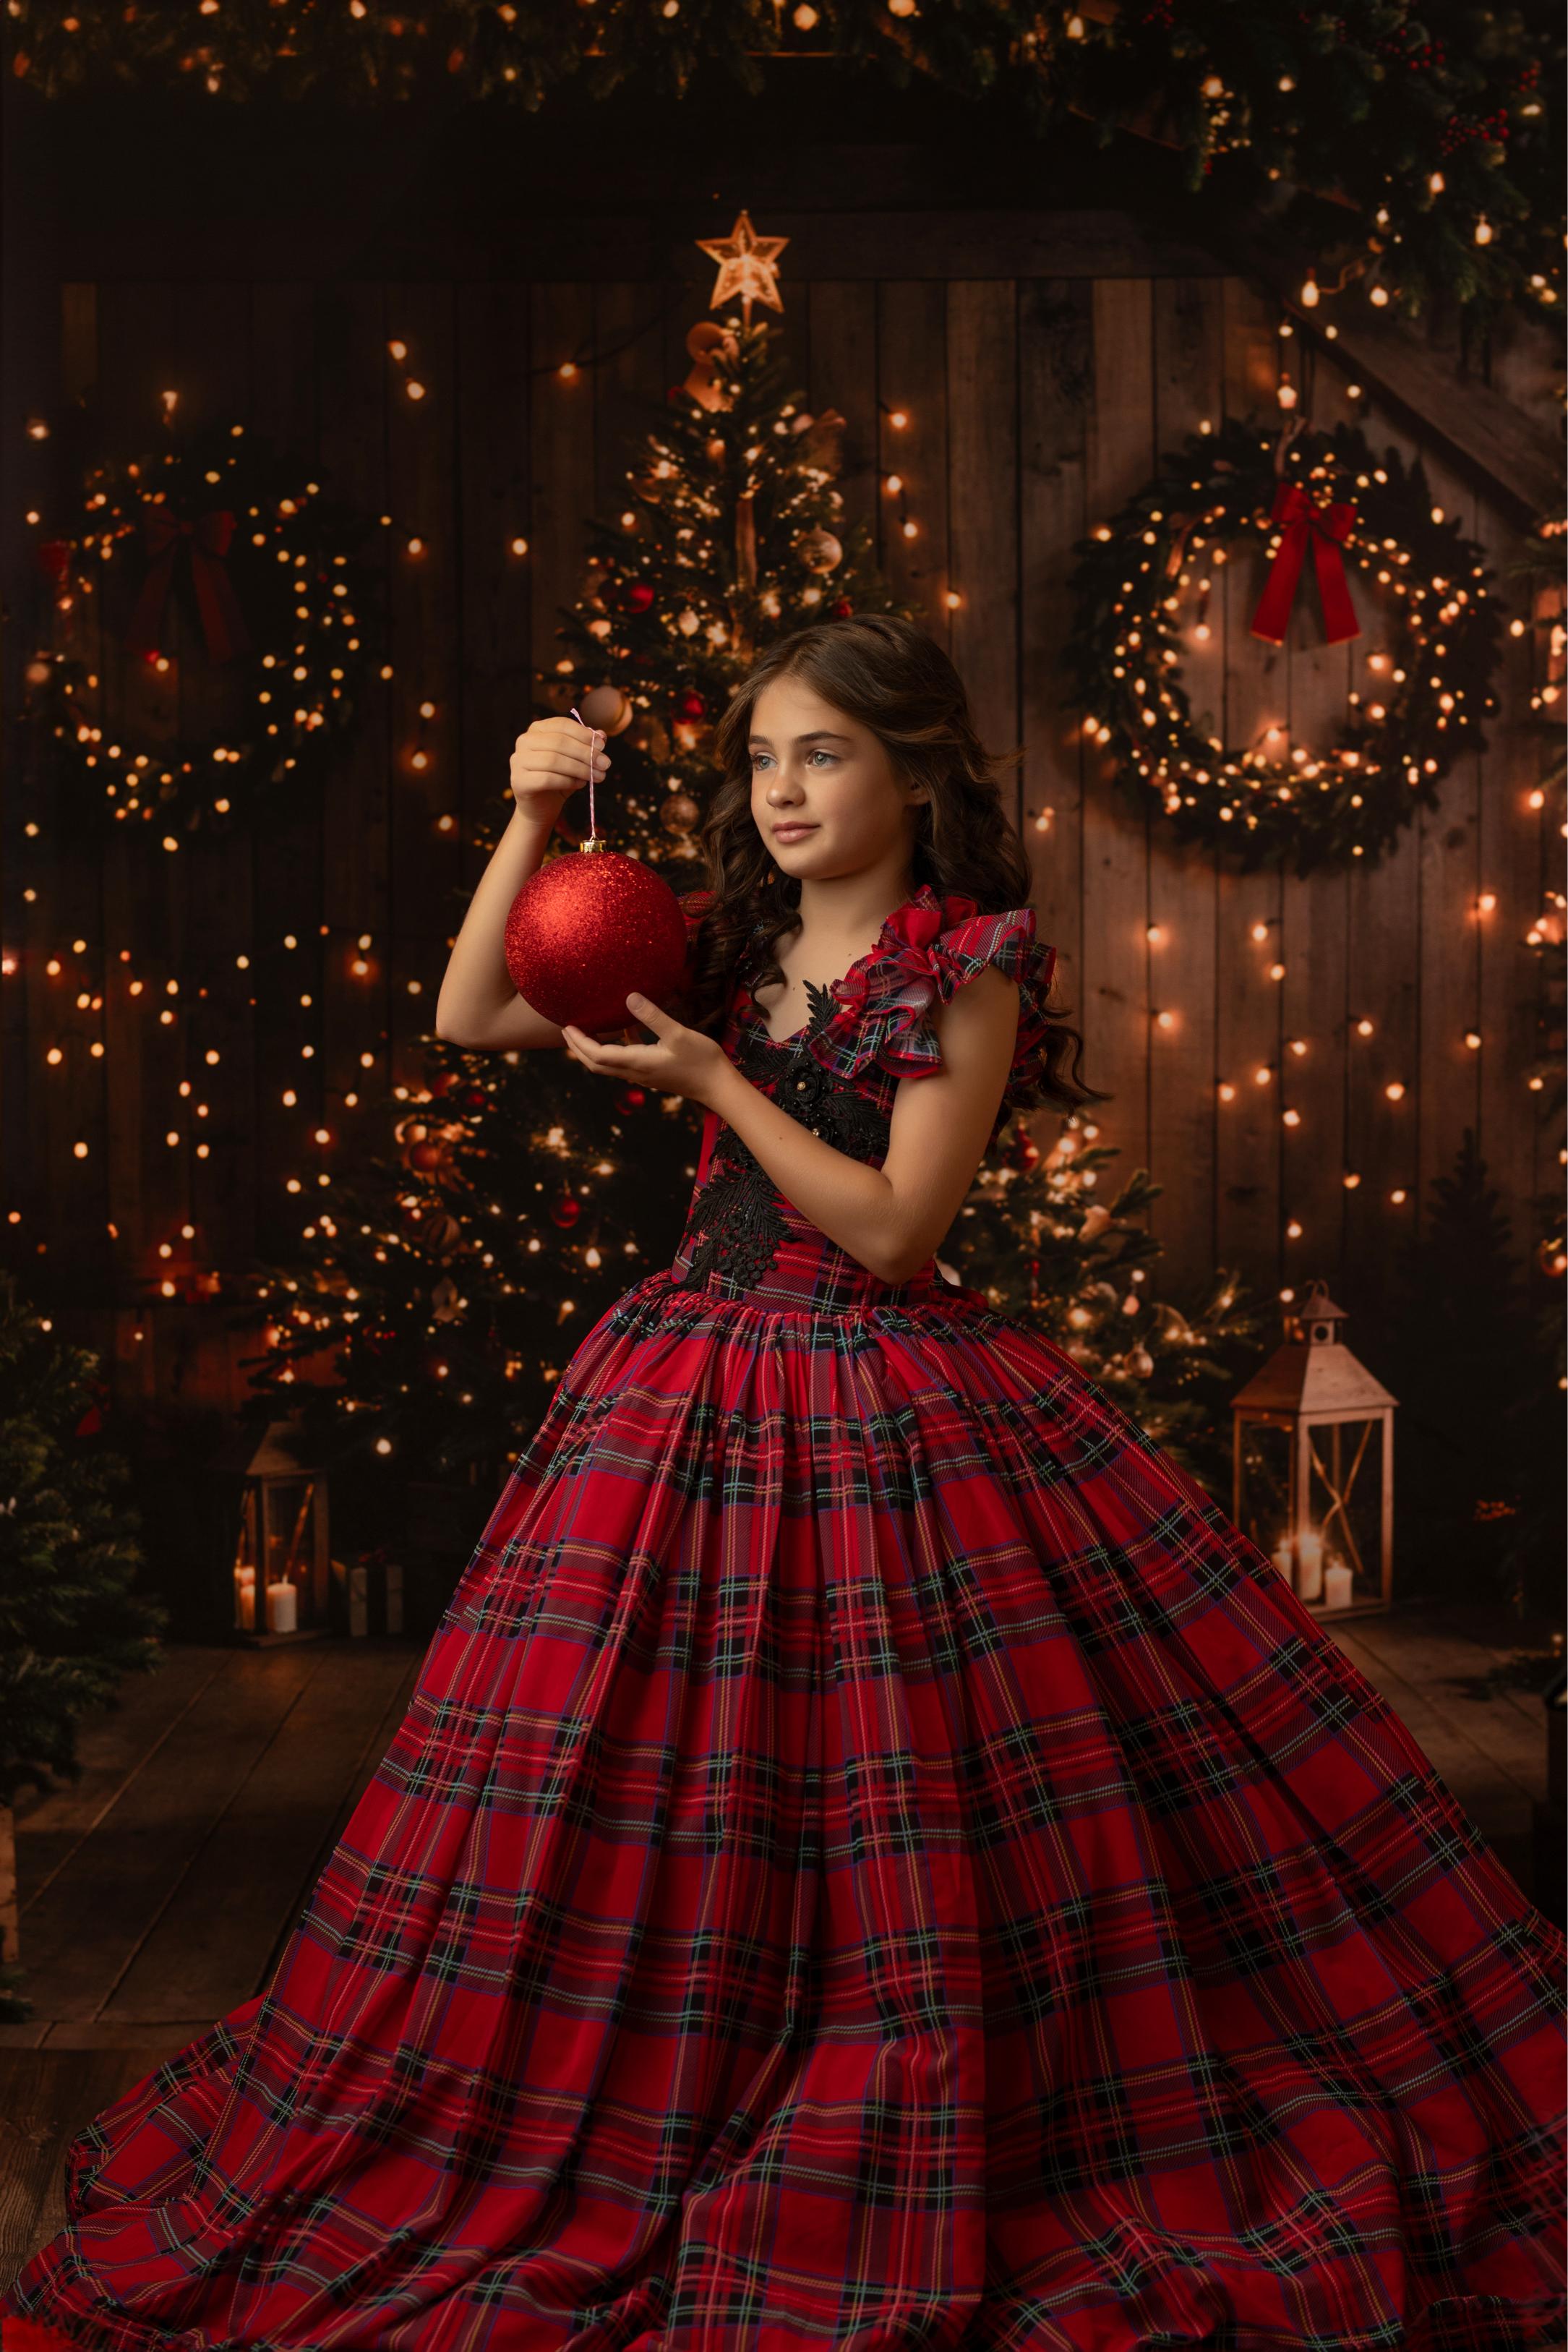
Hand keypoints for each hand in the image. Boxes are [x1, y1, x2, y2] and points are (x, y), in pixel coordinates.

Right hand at [509, 715, 609, 822]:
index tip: (602, 746)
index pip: (562, 725)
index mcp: (537, 730)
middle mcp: (524, 741)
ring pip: (553, 760)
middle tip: (605, 764)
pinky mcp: (519, 781)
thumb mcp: (575, 761)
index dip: (584, 734)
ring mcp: (518, 761)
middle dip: (586, 753)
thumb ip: (586, 746)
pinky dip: (567, 781)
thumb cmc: (558, 780)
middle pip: (559, 742)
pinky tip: (579, 784)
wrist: (540, 808)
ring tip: (596, 777)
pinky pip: (547, 779)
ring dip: (580, 769)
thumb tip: (601, 735)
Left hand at [561, 993, 728, 1106]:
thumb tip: (629, 997)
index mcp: (636, 1062)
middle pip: (595, 1064)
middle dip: (578, 1048)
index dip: (578, 1041)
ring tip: (586, 1032)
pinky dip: (615, 1050)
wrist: (718, 1087)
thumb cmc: (701, 1061)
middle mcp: (634, 1072)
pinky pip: (624, 1063)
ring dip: (592, 1050)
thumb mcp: (677, 1034)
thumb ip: (652, 1016)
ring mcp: (642, 1075)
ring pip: (608, 1065)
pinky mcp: (651, 1074)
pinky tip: (624, 1033)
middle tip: (567, 1030)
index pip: (596, 1055)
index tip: (567, 1025)